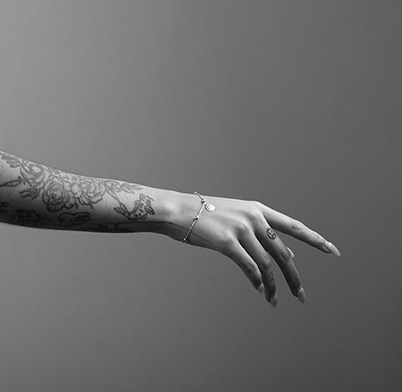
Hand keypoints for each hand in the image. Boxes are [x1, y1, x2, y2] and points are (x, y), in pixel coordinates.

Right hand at [171, 194, 339, 306]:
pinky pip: (249, 268)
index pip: (294, 226)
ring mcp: (241, 229)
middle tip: (301, 296)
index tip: (333, 251)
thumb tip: (288, 254)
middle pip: (283, 253)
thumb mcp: (237, 219)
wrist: (176, 209)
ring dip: (273, 286)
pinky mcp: (227, 242)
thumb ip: (262, 235)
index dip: (315, 239)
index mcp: (257, 210)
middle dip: (294, 277)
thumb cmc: (204, 216)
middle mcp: (253, 218)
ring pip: (267, 264)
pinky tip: (260, 291)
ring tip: (275, 301)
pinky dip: (257, 282)